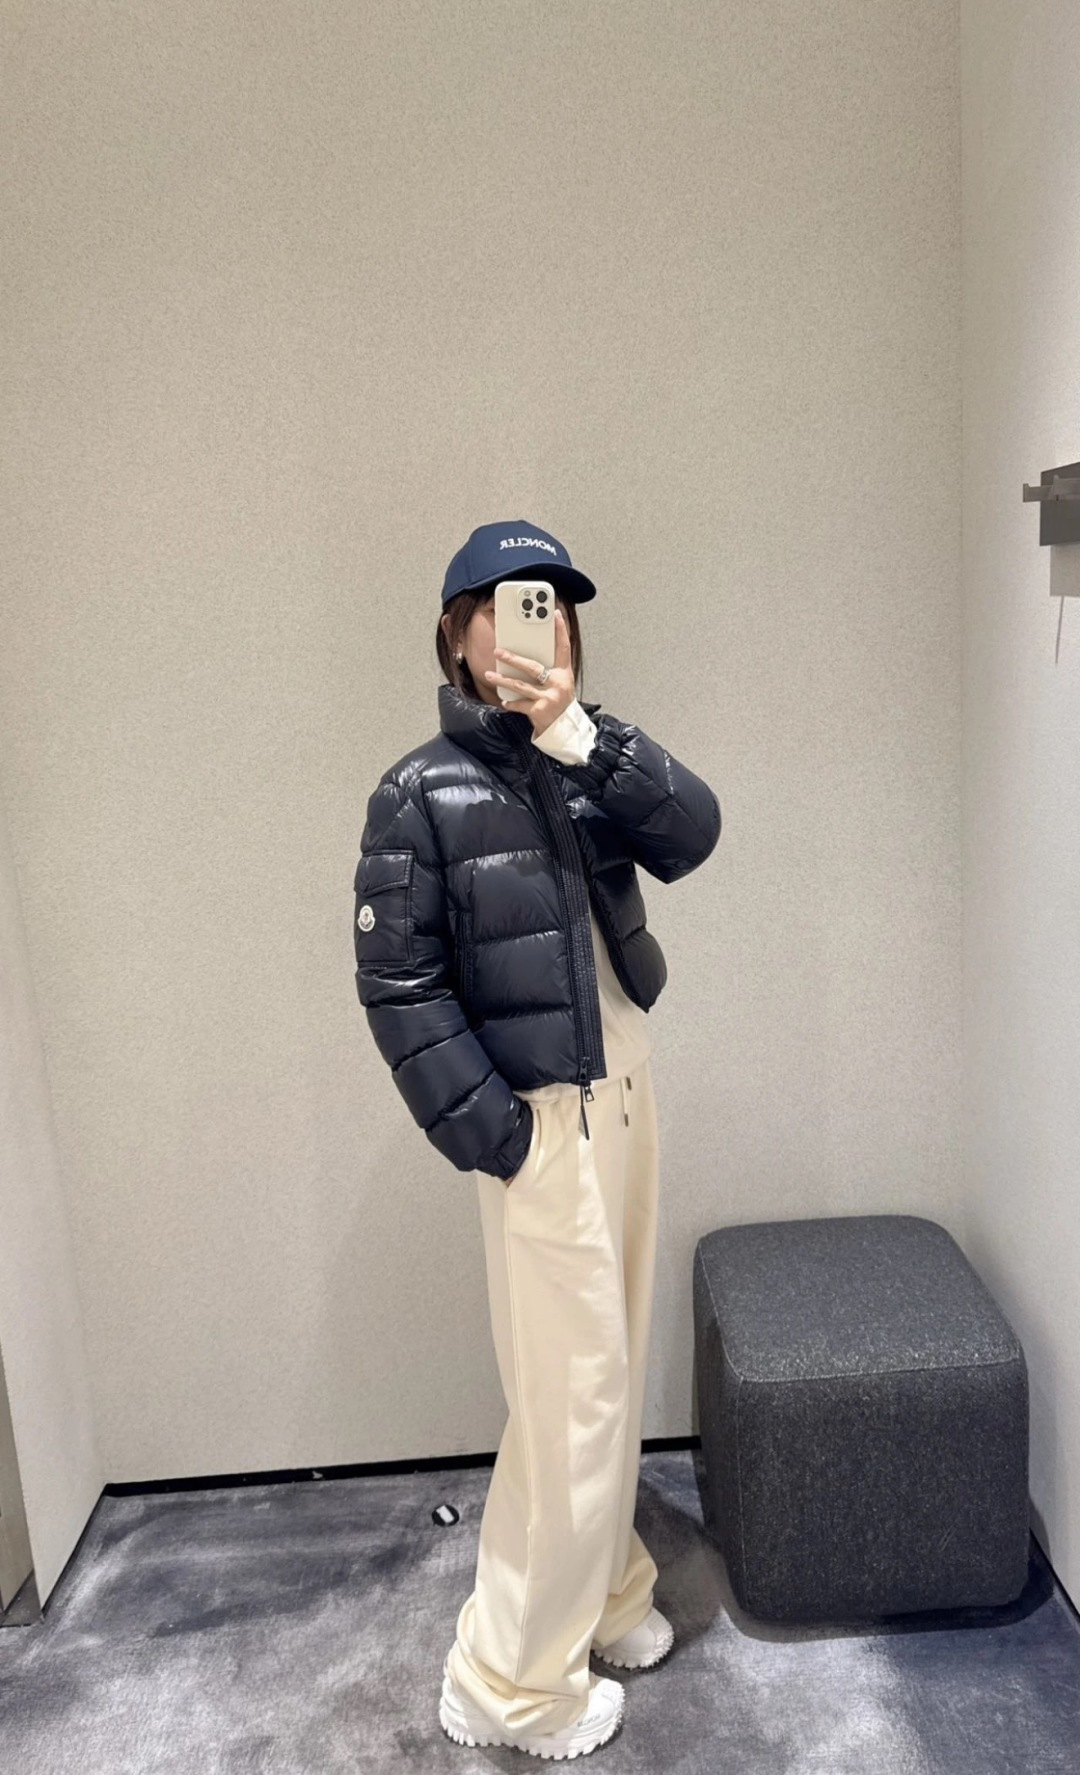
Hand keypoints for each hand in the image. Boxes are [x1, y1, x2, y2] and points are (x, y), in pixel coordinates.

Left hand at [483, 608, 575, 736]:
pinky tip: (504, 700)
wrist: (564, 727)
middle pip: (533, 666)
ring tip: (490, 674)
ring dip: (503, 680)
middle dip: (513, 658)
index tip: (554, 613)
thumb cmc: (558, 700)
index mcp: (564, 672)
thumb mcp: (559, 681)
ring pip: (521, 685)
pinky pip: (521, 704)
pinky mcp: (540, 711)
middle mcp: (558, 683)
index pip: (564, 647)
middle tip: (498, 651)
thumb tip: (526, 651)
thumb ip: (549, 667)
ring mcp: (549, 698)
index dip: (561, 630)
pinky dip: (511, 703)